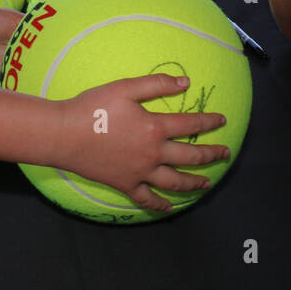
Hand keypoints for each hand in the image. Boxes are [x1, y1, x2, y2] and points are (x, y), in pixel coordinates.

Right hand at [55, 75, 228, 213]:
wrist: (64, 135)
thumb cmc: (93, 107)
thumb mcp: (125, 88)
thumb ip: (156, 84)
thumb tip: (186, 82)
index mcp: (155, 127)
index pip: (191, 124)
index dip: (209, 122)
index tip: (223, 121)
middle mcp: (153, 153)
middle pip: (190, 156)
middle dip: (212, 155)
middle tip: (226, 154)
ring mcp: (140, 172)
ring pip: (174, 181)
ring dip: (195, 182)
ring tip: (208, 183)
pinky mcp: (125, 184)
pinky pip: (147, 199)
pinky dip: (161, 205)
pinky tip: (171, 207)